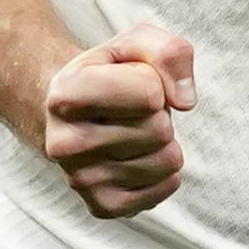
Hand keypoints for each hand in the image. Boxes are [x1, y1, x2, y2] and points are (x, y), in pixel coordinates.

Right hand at [37, 27, 197, 218]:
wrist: (73, 113)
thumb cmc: (111, 73)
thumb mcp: (137, 42)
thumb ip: (169, 53)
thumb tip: (185, 101)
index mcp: (65, 95)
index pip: (150, 92)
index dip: (155, 81)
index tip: (132, 82)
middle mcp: (63, 143)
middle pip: (160, 129)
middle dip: (159, 114)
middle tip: (133, 111)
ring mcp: (80, 180)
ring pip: (167, 161)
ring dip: (163, 142)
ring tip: (134, 132)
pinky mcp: (102, 206)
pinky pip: (166, 187)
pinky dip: (165, 171)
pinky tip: (138, 157)